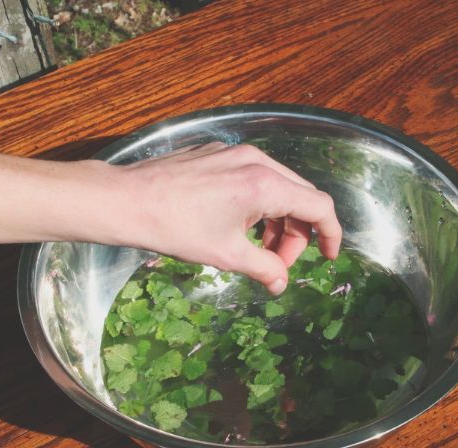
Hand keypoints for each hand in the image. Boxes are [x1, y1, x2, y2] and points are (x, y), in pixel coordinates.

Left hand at [101, 143, 341, 293]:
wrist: (126, 201)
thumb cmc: (176, 228)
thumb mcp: (226, 254)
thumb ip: (264, 268)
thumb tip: (280, 284)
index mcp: (265, 183)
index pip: (319, 206)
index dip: (331, 234)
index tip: (328, 257)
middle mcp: (256, 160)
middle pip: (299, 196)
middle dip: (297, 234)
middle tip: (277, 262)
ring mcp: (235, 152)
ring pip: (277, 187)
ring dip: (276, 221)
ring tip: (255, 248)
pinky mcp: (217, 153)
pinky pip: (254, 177)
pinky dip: (258, 205)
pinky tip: (236, 225)